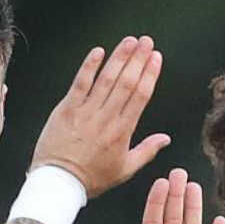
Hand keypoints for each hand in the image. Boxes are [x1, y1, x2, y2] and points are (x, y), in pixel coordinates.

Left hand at [30, 36, 170, 196]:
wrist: (59, 182)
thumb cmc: (92, 178)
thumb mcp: (125, 170)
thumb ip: (147, 151)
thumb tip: (166, 138)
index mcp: (122, 131)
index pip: (140, 96)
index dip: (150, 74)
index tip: (156, 57)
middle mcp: (106, 118)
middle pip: (126, 82)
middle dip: (138, 59)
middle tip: (147, 41)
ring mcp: (86, 112)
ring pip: (106, 79)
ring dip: (119, 58)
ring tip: (129, 41)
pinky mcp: (66, 109)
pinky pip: (80, 84)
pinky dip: (89, 67)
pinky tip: (99, 51)